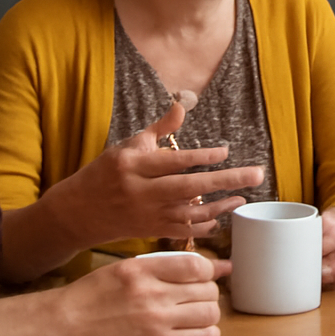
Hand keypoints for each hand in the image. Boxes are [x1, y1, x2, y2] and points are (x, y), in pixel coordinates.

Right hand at [49, 99, 265, 246]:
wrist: (79, 212)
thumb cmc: (106, 173)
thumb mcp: (127, 145)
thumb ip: (159, 129)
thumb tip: (182, 104)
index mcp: (133, 165)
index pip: (173, 161)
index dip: (201, 157)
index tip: (225, 152)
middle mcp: (141, 191)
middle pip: (189, 187)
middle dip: (226, 181)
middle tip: (256, 174)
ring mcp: (147, 214)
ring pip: (190, 213)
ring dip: (220, 206)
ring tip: (242, 197)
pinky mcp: (151, 231)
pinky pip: (183, 231)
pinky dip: (204, 226)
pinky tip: (221, 218)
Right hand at [54, 252, 228, 335]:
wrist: (64, 327)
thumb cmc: (93, 296)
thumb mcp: (126, 268)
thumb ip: (166, 266)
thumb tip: (215, 266)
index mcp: (143, 270)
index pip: (197, 266)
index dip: (210, 270)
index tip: (208, 275)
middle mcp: (151, 295)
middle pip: (207, 290)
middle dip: (209, 292)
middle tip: (198, 297)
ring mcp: (155, 324)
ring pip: (209, 315)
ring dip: (208, 314)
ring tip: (196, 315)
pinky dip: (206, 335)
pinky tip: (194, 332)